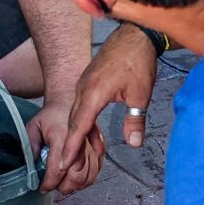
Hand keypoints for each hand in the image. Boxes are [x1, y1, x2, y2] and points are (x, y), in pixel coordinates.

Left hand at [29, 100, 103, 194]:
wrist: (69, 101)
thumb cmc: (50, 116)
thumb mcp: (33, 126)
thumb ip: (30, 146)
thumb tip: (31, 165)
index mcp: (62, 138)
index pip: (57, 170)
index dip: (49, 183)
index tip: (42, 188)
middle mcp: (80, 144)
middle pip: (75, 178)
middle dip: (62, 187)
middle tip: (52, 186)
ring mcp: (92, 148)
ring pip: (87, 178)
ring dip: (74, 186)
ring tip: (62, 184)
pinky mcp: (99, 150)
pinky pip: (96, 172)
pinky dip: (86, 180)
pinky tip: (75, 179)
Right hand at [59, 27, 158, 179]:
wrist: (134, 35)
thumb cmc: (137, 60)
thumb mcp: (140, 94)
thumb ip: (135, 120)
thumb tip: (134, 144)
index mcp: (93, 94)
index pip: (78, 126)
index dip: (71, 148)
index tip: (63, 165)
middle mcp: (83, 90)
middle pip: (72, 124)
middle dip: (69, 148)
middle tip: (66, 170)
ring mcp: (83, 86)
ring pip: (75, 116)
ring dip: (76, 137)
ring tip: (77, 158)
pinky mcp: (88, 84)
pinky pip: (80, 107)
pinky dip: (82, 123)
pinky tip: (89, 136)